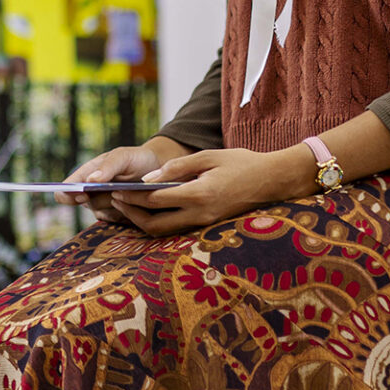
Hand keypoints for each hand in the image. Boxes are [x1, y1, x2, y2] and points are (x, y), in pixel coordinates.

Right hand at [57, 144, 167, 222]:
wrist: (158, 170)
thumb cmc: (137, 159)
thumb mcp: (123, 157)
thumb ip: (108, 166)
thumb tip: (89, 180)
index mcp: (85, 175)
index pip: (64, 191)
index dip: (68, 196)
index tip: (83, 194)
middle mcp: (90, 193)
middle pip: (86, 205)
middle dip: (103, 197)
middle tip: (118, 189)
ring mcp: (103, 206)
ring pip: (102, 214)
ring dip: (117, 204)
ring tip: (132, 191)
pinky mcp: (116, 217)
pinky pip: (116, 221)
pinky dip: (126, 212)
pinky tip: (135, 201)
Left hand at [110, 148, 297, 236]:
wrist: (273, 181)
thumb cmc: (241, 163)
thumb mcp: (208, 156)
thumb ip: (176, 168)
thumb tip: (147, 179)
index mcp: (199, 194)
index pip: (156, 200)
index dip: (133, 197)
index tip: (116, 190)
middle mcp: (201, 215)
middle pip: (156, 225)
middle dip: (132, 215)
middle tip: (115, 201)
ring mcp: (205, 224)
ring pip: (165, 232)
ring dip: (143, 222)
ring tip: (127, 208)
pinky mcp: (209, 227)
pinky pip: (177, 230)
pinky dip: (159, 224)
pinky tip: (149, 212)